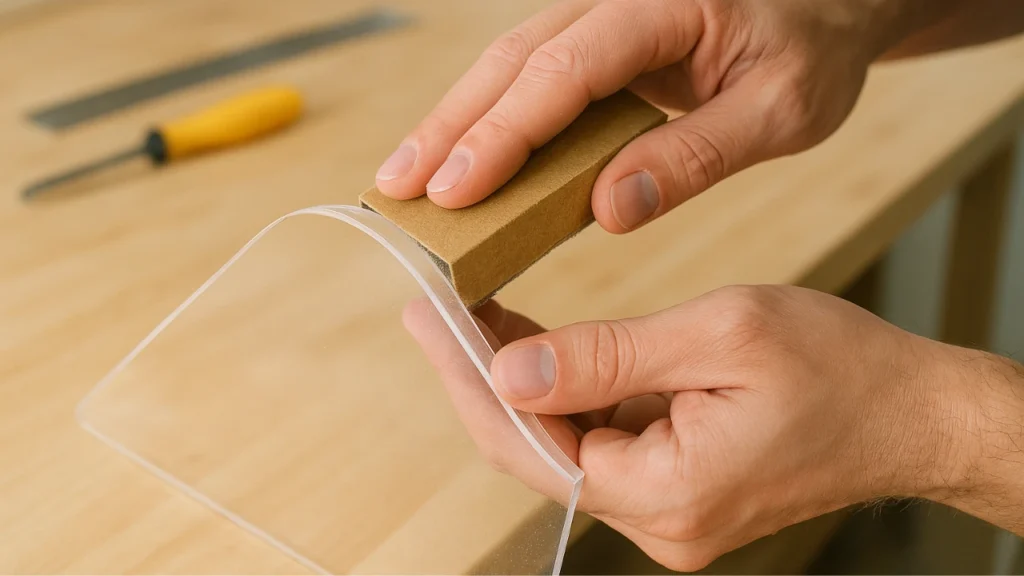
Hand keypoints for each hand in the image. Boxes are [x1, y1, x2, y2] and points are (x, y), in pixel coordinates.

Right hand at [376, 0, 947, 232]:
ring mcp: (601, 12)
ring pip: (509, 63)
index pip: (567, 69)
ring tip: (405, 180)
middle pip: (515, 59)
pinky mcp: (596, 36)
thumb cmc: (810, 52)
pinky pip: (529, 72)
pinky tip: (456, 155)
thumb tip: (608, 210)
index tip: (457, 189)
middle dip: (451, 127)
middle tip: (400, 191)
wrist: (826, 5)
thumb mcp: (781, 111)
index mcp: (667, 7)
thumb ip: (696, 156)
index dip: (505, 132)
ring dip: (454, 122)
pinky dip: (487, 116)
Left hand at [405, 285, 975, 570]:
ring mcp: (667, 511)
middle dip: (481, 378)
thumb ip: (609, 358)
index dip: (469, 379)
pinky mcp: (676, 490)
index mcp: (669, 492)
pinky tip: (538, 345)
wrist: (912, 412)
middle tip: (435, 310)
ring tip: (474, 316)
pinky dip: (566, 393)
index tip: (425, 316)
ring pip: (562, 446)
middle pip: (536, 452)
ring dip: (520, 383)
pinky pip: (599, 443)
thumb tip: (509, 374)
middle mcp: (660, 521)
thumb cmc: (839, 367)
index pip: (531, 445)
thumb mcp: (720, 336)